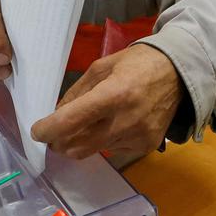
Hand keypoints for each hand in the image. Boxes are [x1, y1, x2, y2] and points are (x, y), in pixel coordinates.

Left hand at [31, 43, 182, 157]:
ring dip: (83, 141)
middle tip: (55, 133)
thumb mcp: (101, 68)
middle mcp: (125, 121)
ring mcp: (137, 137)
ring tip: (90, 123)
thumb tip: (56, 116)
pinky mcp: (146, 147)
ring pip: (93, 151)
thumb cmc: (137, 64)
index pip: (70, 122)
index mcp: (113, 94)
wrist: (179, 72)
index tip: (37, 131)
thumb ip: (76, 93)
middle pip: (77, 147)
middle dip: (60, 142)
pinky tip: (114, 126)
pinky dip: (104, 142)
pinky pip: (112, 152)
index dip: (47, 130)